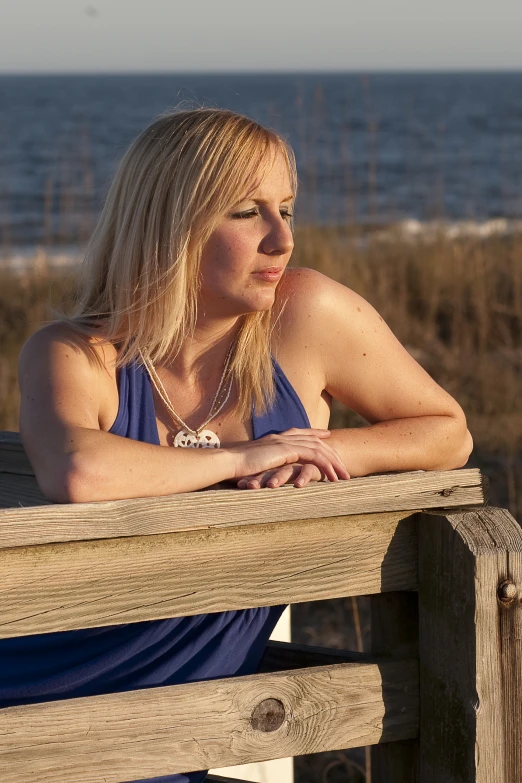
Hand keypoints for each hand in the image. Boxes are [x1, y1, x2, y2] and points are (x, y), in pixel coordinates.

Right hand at [226, 428, 349, 488]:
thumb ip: (263, 464)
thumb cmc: (234, 467)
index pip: (300, 433)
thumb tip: (264, 471)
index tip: (327, 437)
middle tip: (344, 464)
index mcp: (274, 438)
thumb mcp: (252, 463)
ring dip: (333, 462)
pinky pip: (313, 456)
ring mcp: (285, 442)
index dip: (315, 434)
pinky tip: (333, 476)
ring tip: (344, 476)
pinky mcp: (287, 450)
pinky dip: (326, 466)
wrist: (228, 462)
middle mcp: (282, 437)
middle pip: (314, 440)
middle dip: (331, 452)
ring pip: (318, 449)